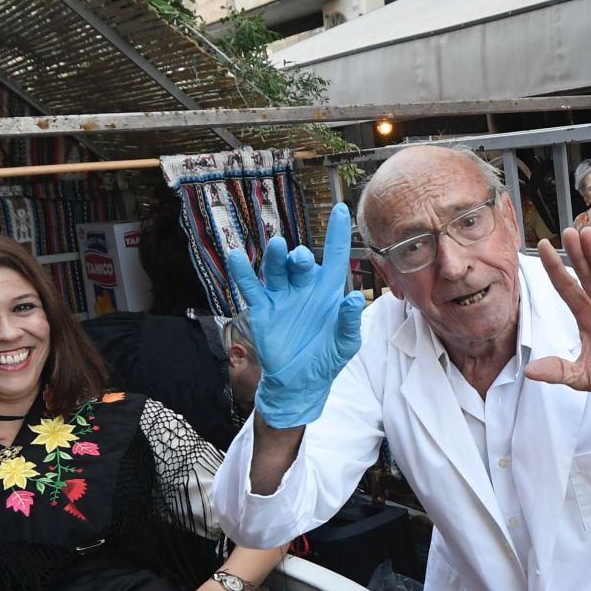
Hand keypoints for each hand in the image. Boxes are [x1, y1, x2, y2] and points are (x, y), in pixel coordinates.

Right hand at [227, 206, 363, 428]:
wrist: (300, 381)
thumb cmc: (327, 357)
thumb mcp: (345, 343)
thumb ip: (349, 321)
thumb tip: (355, 299)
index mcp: (328, 291)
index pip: (335, 257)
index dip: (337, 234)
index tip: (339, 209)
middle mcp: (304, 288)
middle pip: (301, 263)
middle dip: (300, 257)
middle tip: (299, 258)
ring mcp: (282, 296)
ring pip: (276, 270)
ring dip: (275, 257)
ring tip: (276, 246)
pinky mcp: (263, 309)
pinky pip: (252, 288)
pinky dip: (242, 273)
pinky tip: (236, 258)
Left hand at [525, 226, 590, 403]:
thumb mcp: (581, 376)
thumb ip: (557, 370)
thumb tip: (530, 371)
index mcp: (586, 318)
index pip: (566, 288)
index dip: (554, 268)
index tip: (541, 247)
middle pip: (586, 276)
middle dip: (576, 255)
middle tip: (567, 232)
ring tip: (589, 234)